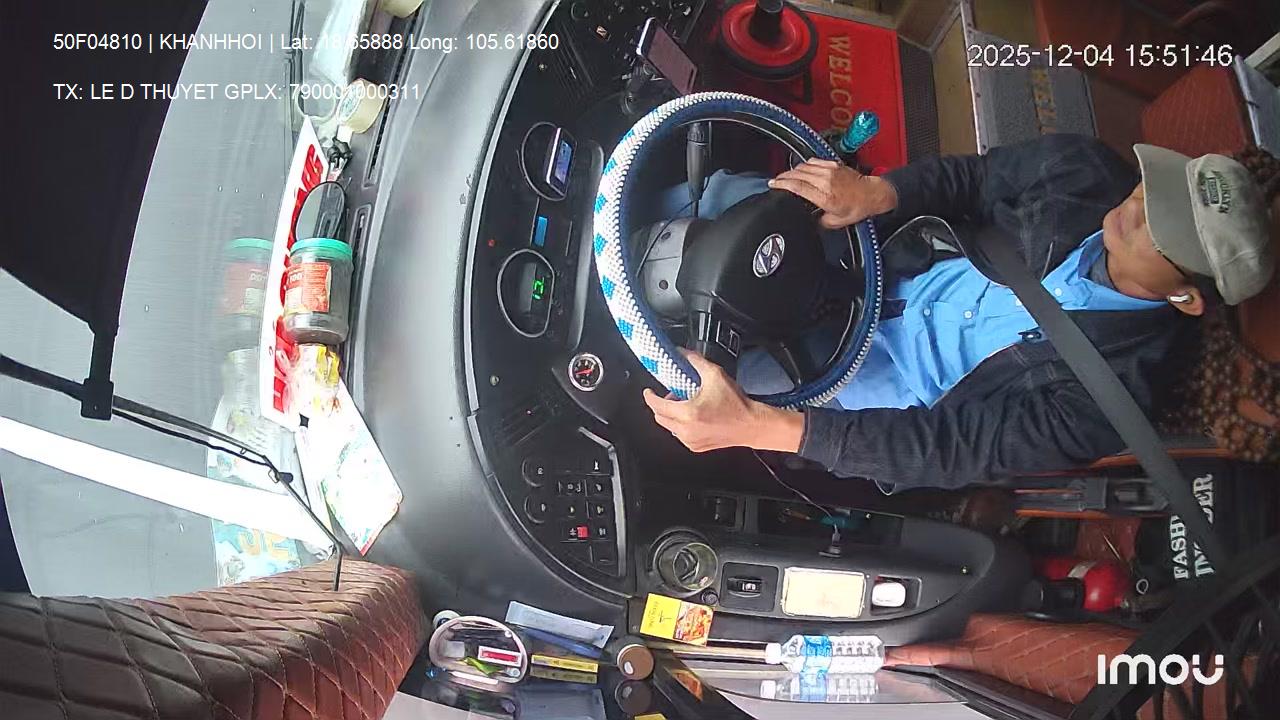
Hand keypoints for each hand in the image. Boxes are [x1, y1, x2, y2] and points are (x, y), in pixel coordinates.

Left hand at [642, 351, 804, 452]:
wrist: (751, 424)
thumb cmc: (737, 405)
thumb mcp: (715, 375)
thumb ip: (695, 361)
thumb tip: (682, 353)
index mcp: (688, 413)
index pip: (657, 405)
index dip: (649, 396)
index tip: (648, 391)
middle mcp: (686, 430)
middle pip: (659, 417)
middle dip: (661, 404)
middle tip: (671, 394)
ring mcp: (690, 441)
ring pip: (669, 427)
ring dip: (671, 415)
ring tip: (685, 404)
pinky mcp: (696, 447)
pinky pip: (680, 435)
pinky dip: (681, 425)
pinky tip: (693, 416)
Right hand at [768, 159, 897, 229]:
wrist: (871, 194)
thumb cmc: (856, 208)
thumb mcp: (835, 222)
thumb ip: (818, 221)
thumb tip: (807, 219)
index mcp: (825, 197)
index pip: (797, 186)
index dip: (782, 184)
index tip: (772, 184)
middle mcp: (826, 181)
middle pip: (797, 174)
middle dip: (783, 177)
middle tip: (775, 181)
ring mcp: (829, 170)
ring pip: (803, 167)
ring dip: (792, 171)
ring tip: (786, 177)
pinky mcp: (833, 164)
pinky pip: (812, 162)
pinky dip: (804, 166)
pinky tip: (801, 171)